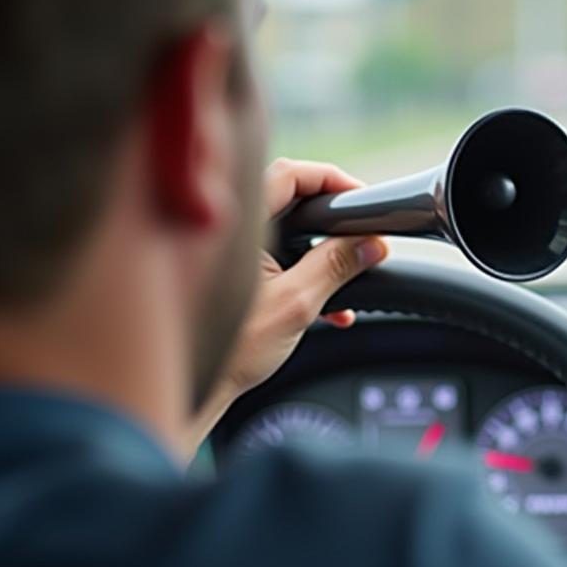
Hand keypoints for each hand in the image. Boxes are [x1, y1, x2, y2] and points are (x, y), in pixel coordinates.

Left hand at [189, 158, 386, 449]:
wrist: (195, 391)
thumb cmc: (230, 349)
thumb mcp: (296, 304)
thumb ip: (336, 267)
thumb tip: (370, 245)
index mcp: (238, 225)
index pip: (290, 175)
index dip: (331, 180)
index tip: (360, 199)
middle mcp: (231, 231)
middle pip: (291, 200)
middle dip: (331, 218)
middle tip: (360, 232)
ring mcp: (231, 254)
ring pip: (286, 232)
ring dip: (320, 250)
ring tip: (348, 276)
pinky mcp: (235, 277)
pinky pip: (276, 258)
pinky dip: (304, 272)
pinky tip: (329, 308)